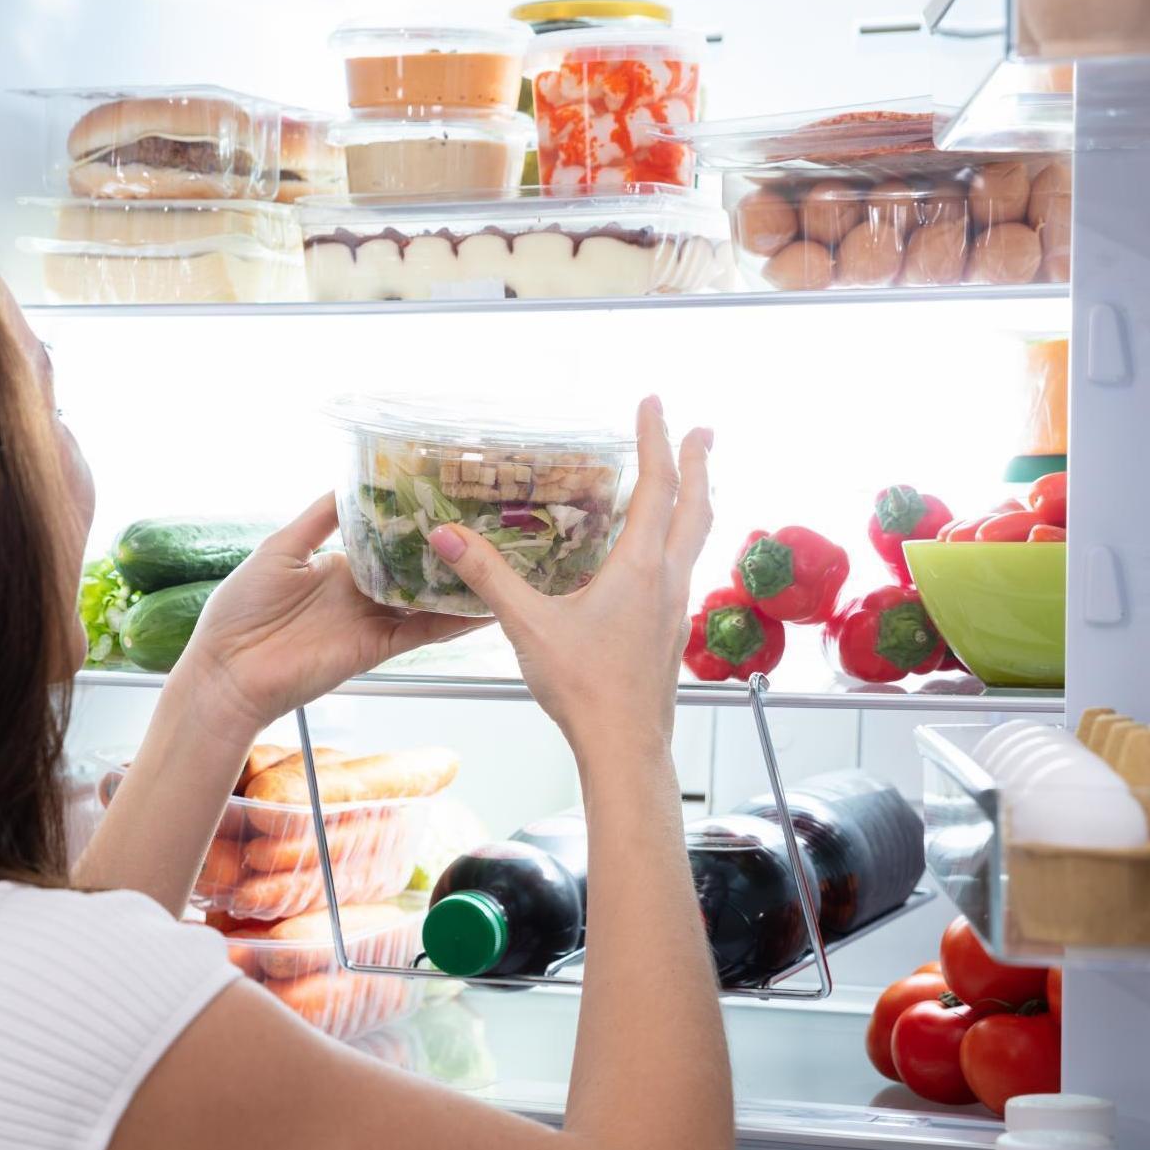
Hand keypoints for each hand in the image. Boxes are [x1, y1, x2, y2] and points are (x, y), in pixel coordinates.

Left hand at [175, 495, 484, 732]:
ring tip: (502, 561)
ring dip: (459, 585)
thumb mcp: (279, 548)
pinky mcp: (375, 648)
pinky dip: (451, 621)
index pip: (386, 539)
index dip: (414, 522)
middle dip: (446, 551)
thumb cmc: (240, 610)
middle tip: (490, 525)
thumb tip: (349, 482)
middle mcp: (360, 592)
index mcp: (338, 566)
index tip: (447, 497)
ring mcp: (370, 621)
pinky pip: (420, 632)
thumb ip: (318, 519)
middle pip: (413, 568)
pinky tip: (483, 606)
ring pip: (426, 599)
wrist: (227, 672)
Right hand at [426, 399, 712, 762]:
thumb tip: (447, 536)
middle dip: (699, 463)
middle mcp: (667, 580)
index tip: (654, 404)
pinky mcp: (671, 634)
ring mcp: (675, 608)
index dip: (655, 440)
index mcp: (639, 567)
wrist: (625, 746)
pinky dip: (679, 543)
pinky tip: (658, 558)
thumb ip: (488, 577)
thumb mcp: (528, 625)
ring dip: (696, 502)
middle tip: (702, 430)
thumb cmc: (584, 687)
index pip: (656, 486)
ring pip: (696, 540)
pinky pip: (682, 571)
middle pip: (696, 507)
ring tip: (690, 484)